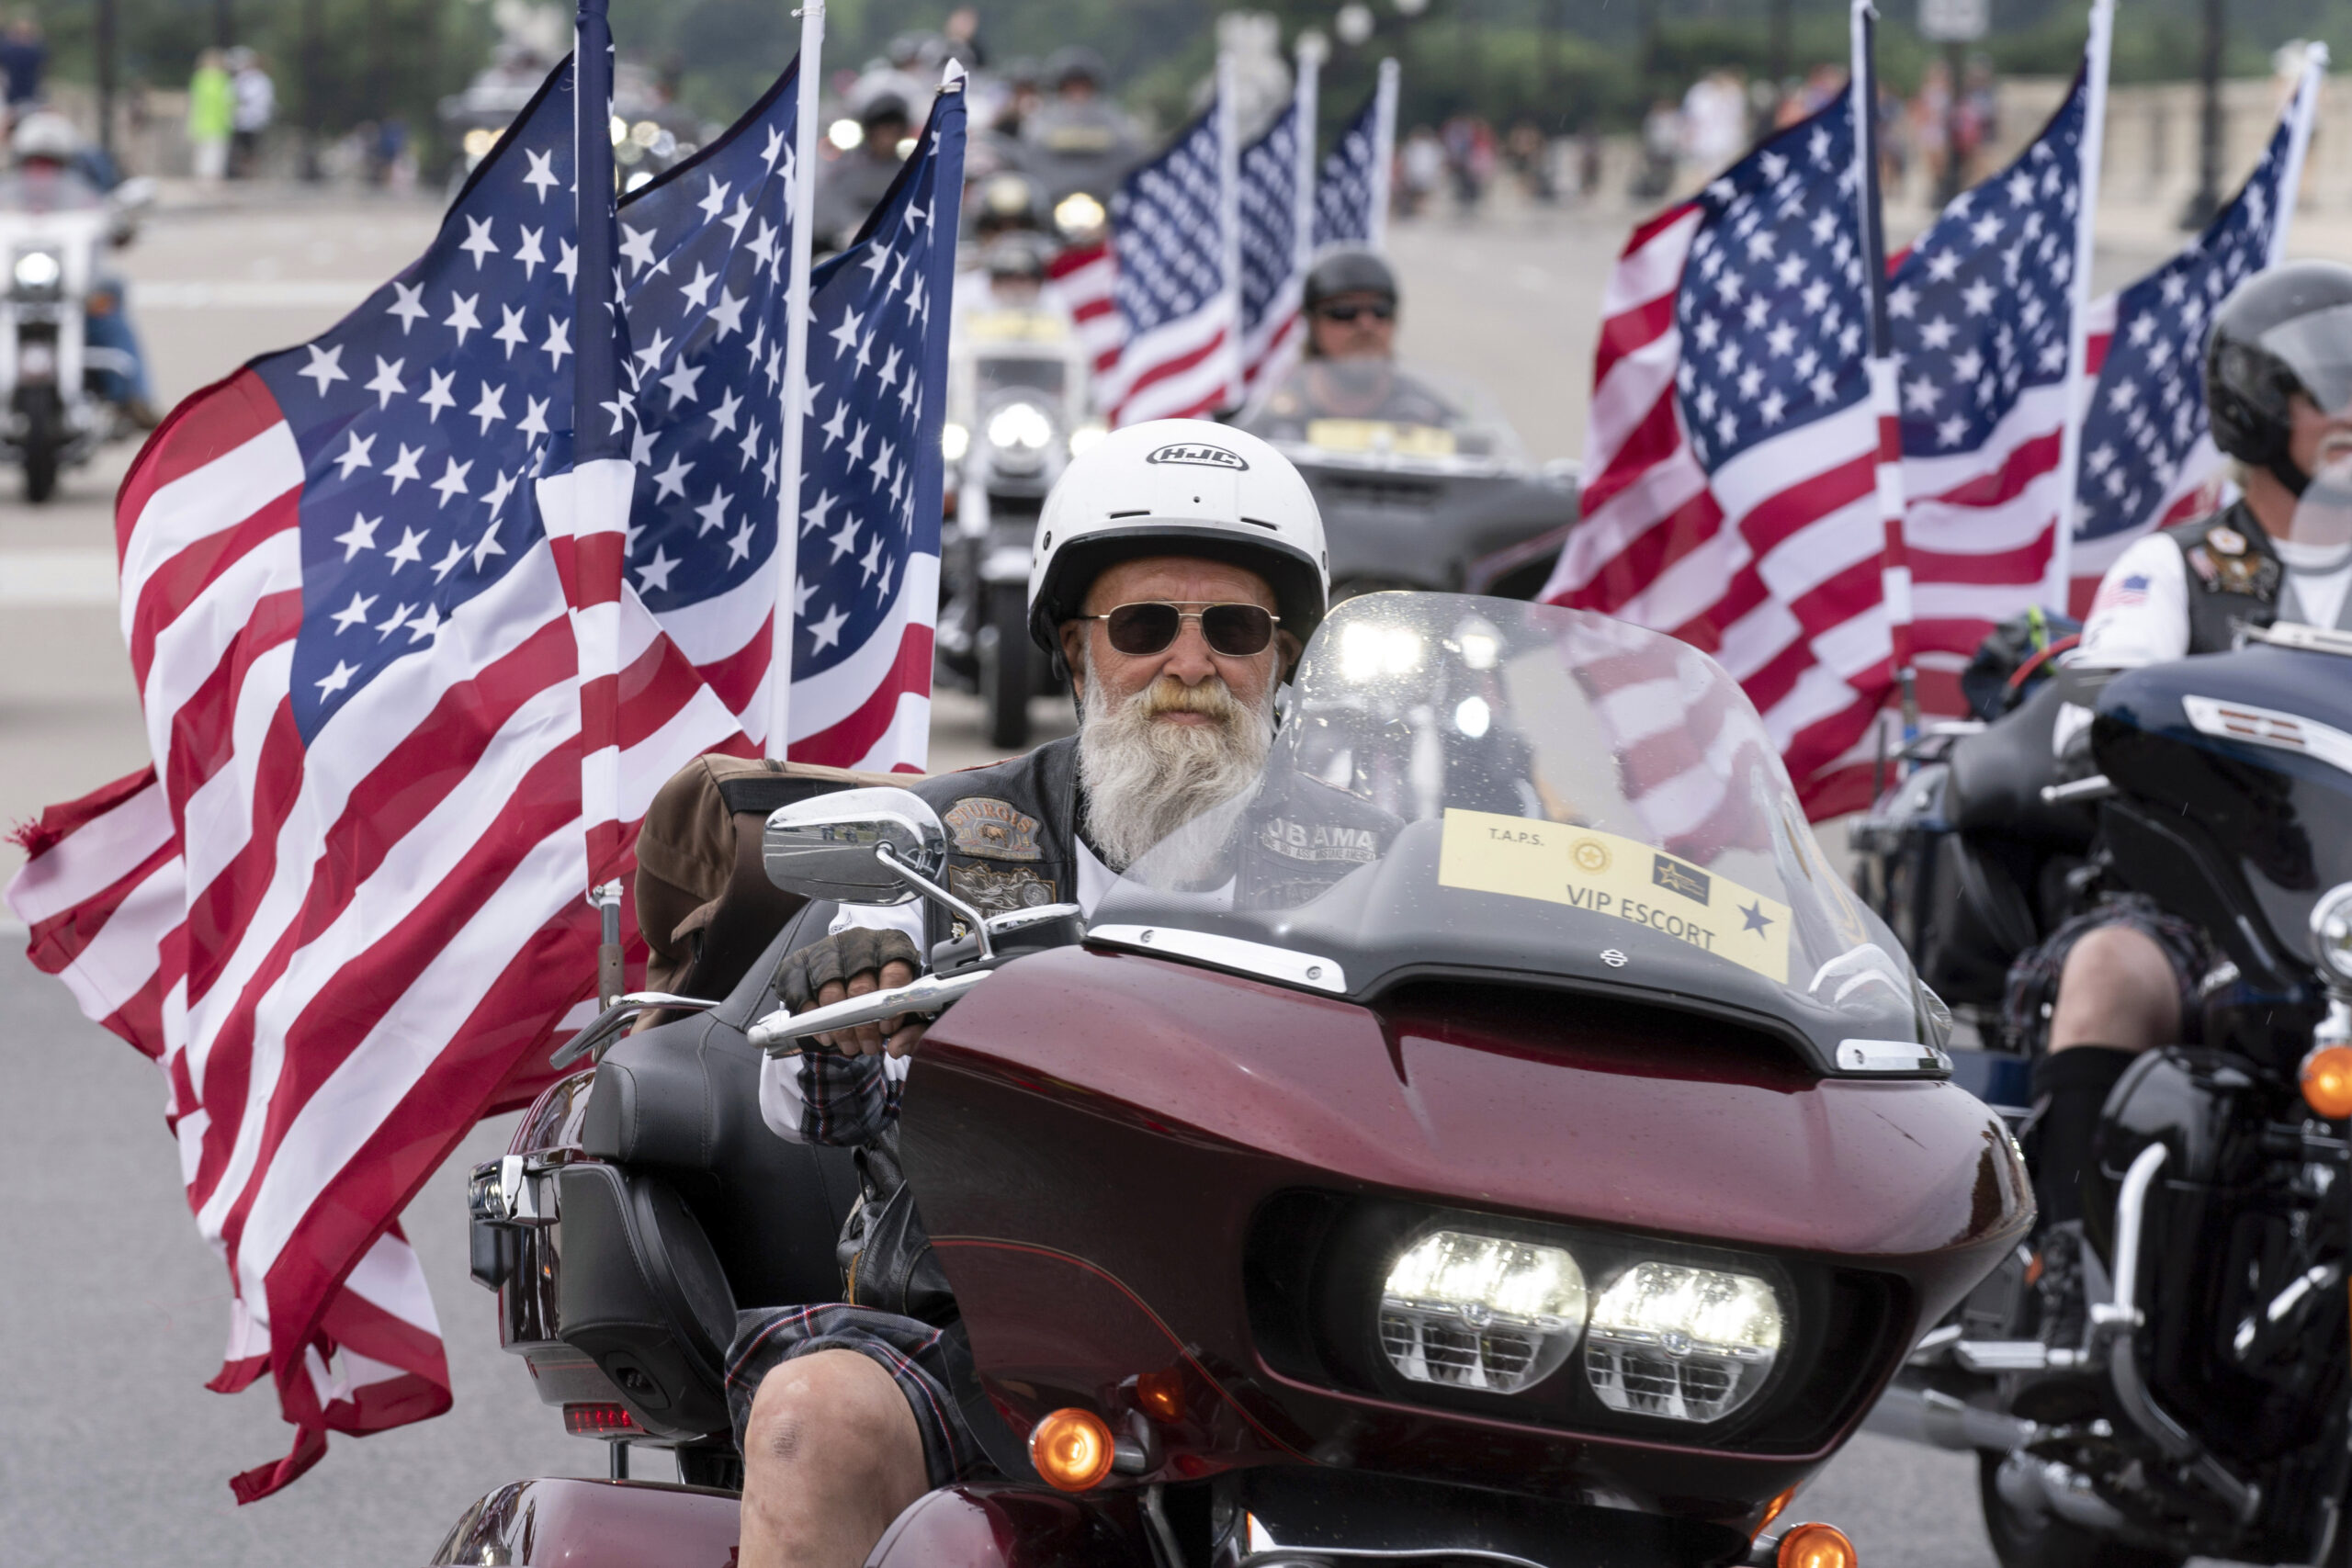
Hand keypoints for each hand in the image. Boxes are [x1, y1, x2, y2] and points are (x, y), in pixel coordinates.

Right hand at [775, 928, 928, 1057]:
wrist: (854, 971)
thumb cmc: (885, 990)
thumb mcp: (907, 1003)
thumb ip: (913, 1027)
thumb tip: (897, 1047)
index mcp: (892, 945)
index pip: (894, 970)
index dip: (891, 1004)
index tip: (888, 1029)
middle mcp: (859, 942)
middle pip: (860, 985)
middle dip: (864, 1024)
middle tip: (868, 1047)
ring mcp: (828, 949)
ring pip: (830, 991)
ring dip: (839, 1027)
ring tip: (849, 1046)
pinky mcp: (801, 961)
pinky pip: (801, 992)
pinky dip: (812, 1019)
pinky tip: (825, 1035)